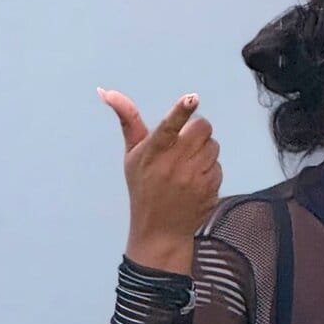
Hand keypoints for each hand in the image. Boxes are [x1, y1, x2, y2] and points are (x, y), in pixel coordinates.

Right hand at [96, 87, 222, 260]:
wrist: (160, 232)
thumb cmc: (144, 188)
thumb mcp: (132, 155)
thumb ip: (128, 120)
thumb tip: (106, 91)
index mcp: (153, 153)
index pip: (169, 126)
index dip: (181, 111)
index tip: (192, 98)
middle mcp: (174, 166)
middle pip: (202, 128)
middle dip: (197, 130)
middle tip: (186, 143)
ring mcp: (193, 180)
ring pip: (213, 146)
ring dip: (204, 150)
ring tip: (188, 165)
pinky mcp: (209, 191)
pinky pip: (218, 167)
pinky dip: (209, 171)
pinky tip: (194, 182)